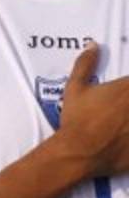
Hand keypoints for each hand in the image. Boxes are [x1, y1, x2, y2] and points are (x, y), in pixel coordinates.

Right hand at [58, 42, 128, 177]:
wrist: (79, 152)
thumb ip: (84, 65)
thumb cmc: (77, 120)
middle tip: (124, 109)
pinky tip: (128, 136)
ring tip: (127, 123)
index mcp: (128, 88)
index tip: (124, 94)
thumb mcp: (75, 89)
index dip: (128, 88)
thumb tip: (92, 46)